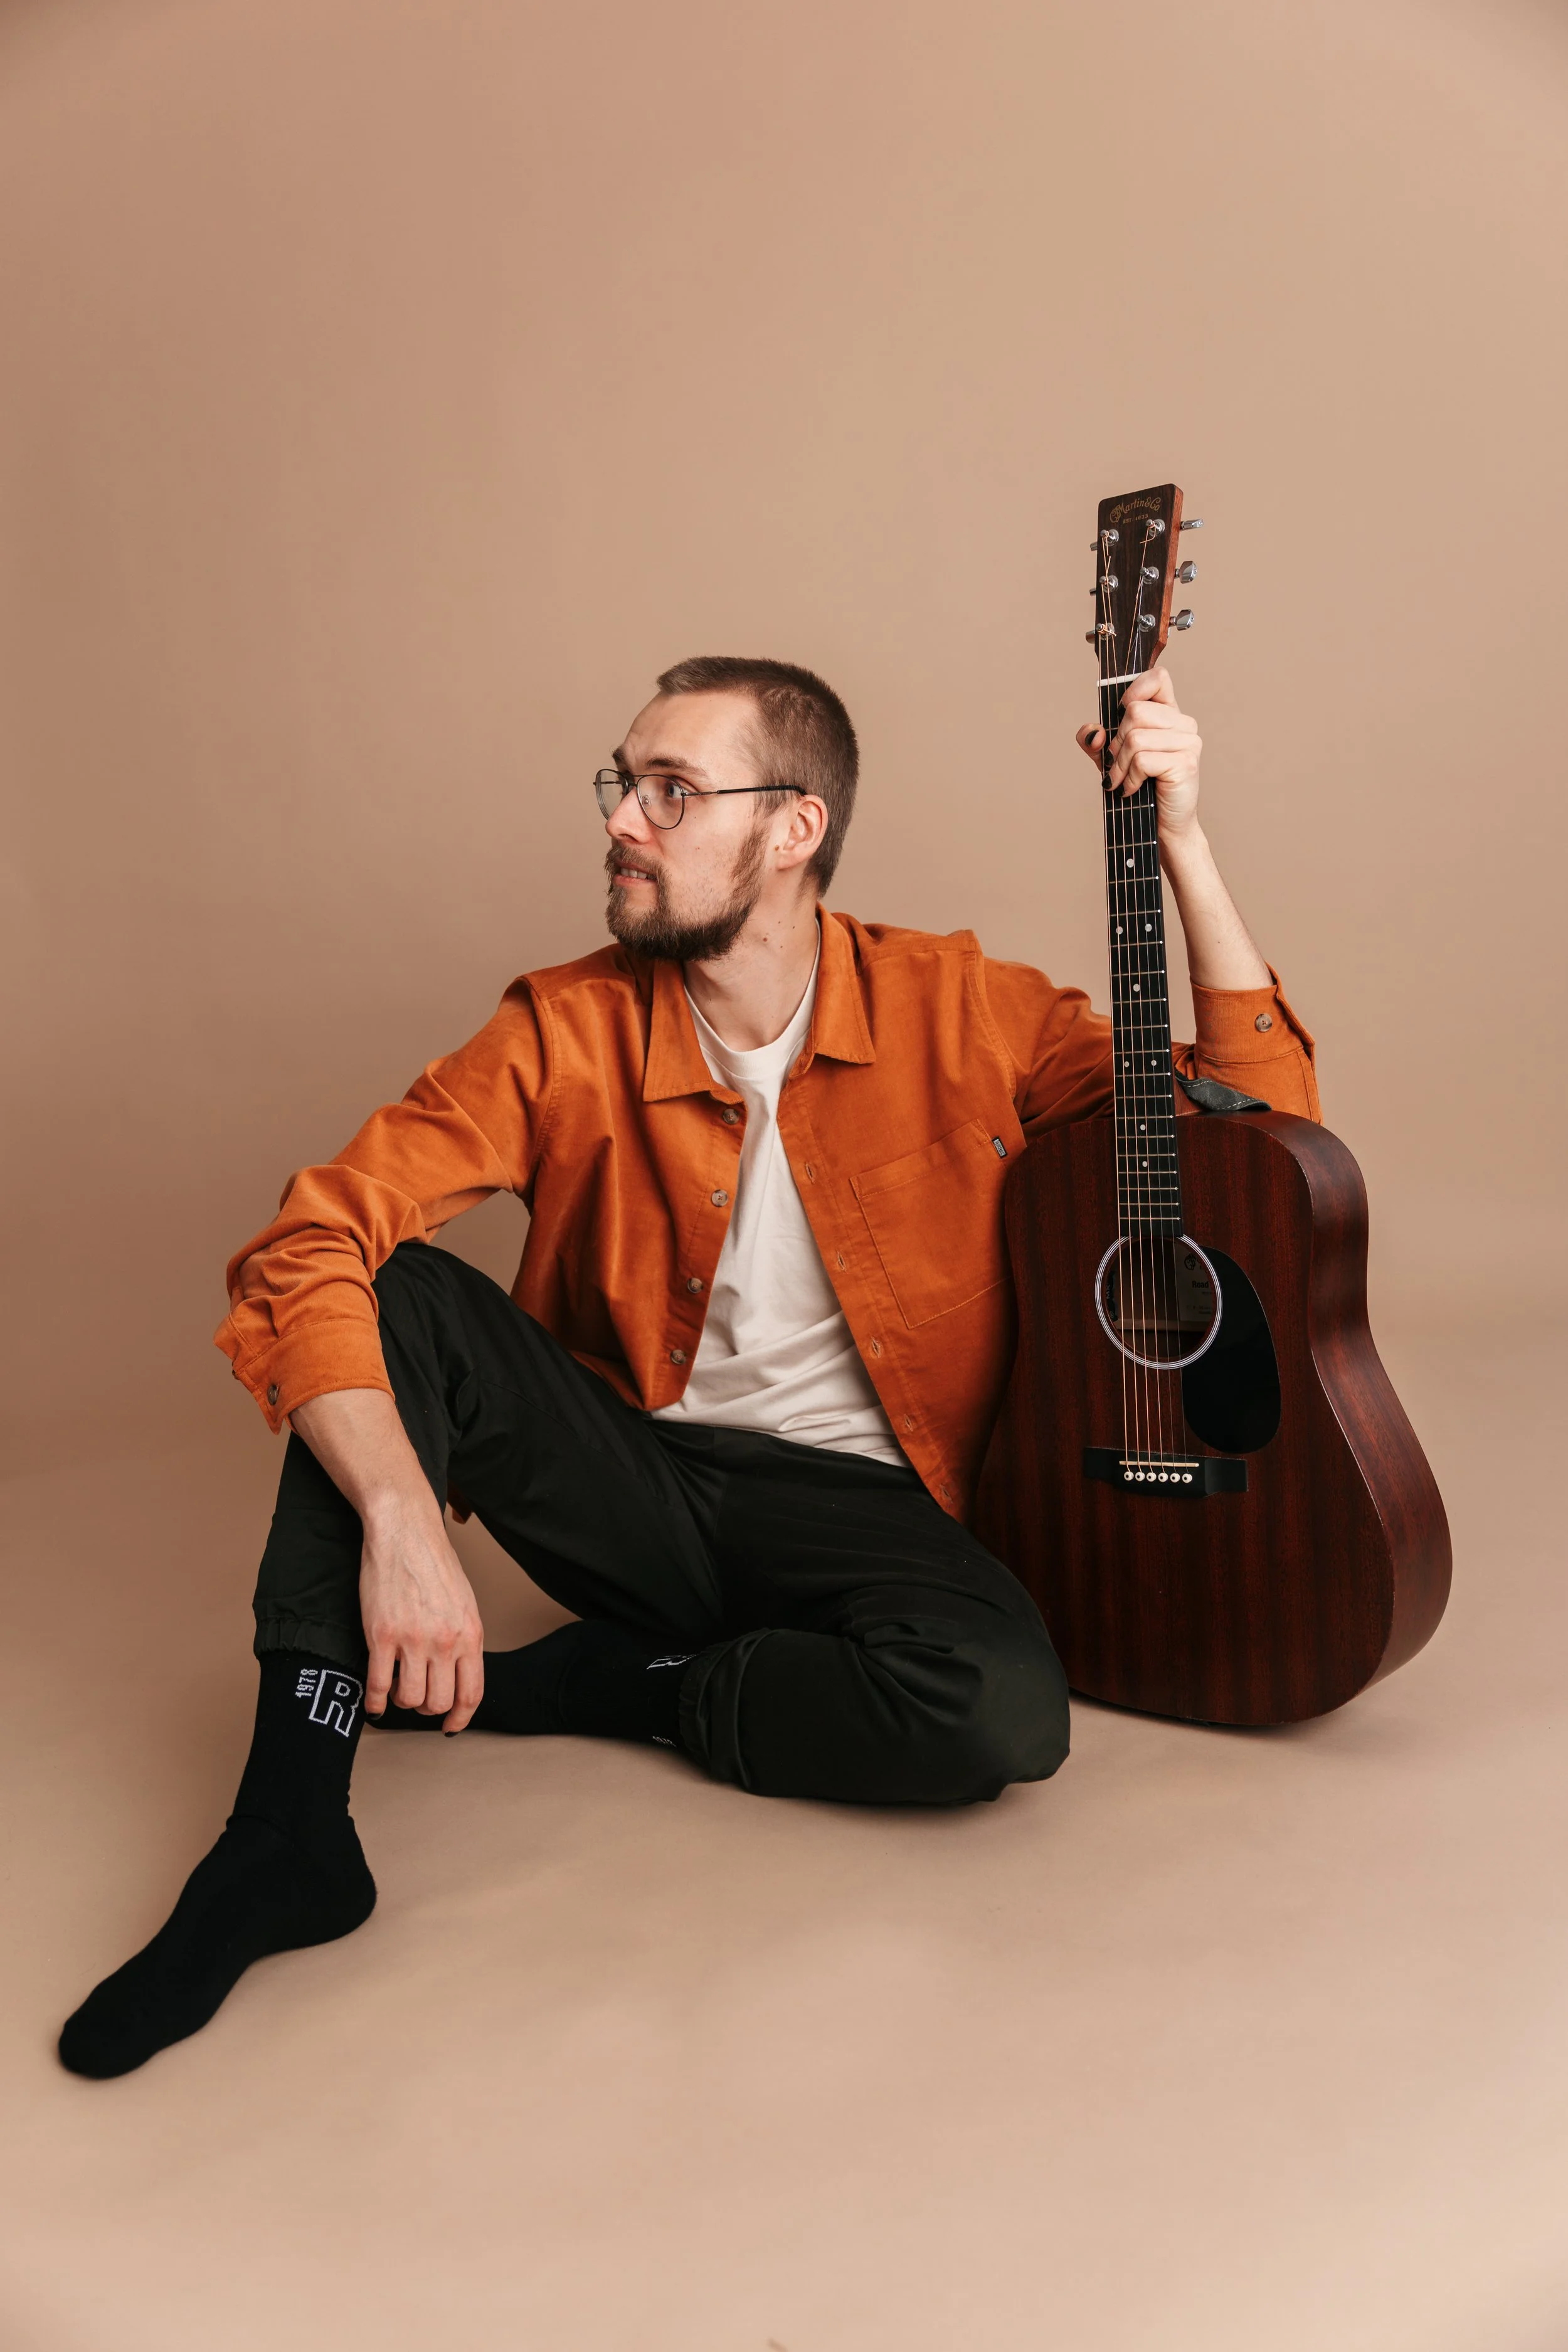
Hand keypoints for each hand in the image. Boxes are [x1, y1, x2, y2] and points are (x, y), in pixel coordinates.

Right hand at [359, 1486, 485, 1730]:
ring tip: (398, 1689)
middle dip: (428, 1708)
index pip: (471, 1693)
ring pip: (410, 1699)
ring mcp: (412, 1639)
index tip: (450, 1726)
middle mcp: (445, 1641)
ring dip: (403, 1702)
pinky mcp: (381, 1635)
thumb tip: (459, 1674)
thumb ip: (464, 1639)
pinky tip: (374, 1701)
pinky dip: (375, 1702)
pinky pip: (377, 1685)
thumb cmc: (434, 1563)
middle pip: (439, 1702)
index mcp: (470, 1634)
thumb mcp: (465, 1603)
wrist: (405, 1531)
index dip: (460, 1718)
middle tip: (419, 1697)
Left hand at [1075, 666, 1201, 844]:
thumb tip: (1094, 733)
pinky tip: (1132, 789)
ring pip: (1136, 737)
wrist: (1162, 826)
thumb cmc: (1139, 788)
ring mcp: (1188, 742)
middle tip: (1116, 764)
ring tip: (1121, 780)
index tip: (1119, 713)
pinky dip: (1129, 778)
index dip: (1134, 689)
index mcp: (1169, 714)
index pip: (1158, 679)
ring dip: (1119, 764)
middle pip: (1135, 711)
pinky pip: (1142, 760)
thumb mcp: (1111, 758)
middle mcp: (1183, 724)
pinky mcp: (1185, 762)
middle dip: (1116, 742)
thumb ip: (1096, 740)